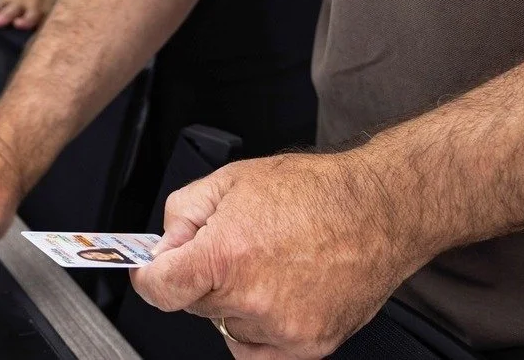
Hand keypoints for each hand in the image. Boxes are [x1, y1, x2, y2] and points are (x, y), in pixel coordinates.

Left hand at [133, 150, 422, 358]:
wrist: (375, 211)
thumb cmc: (311, 191)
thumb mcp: (229, 180)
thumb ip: (183, 213)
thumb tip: (163, 245)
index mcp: (226, 254)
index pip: (162, 289)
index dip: (148, 277)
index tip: (149, 272)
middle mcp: (252, 298)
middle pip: (195, 304)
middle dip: (201, 277)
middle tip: (229, 246)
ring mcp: (283, 328)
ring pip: (228, 326)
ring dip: (233, 302)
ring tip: (265, 263)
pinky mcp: (310, 347)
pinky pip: (258, 350)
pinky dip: (257, 327)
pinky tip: (276, 292)